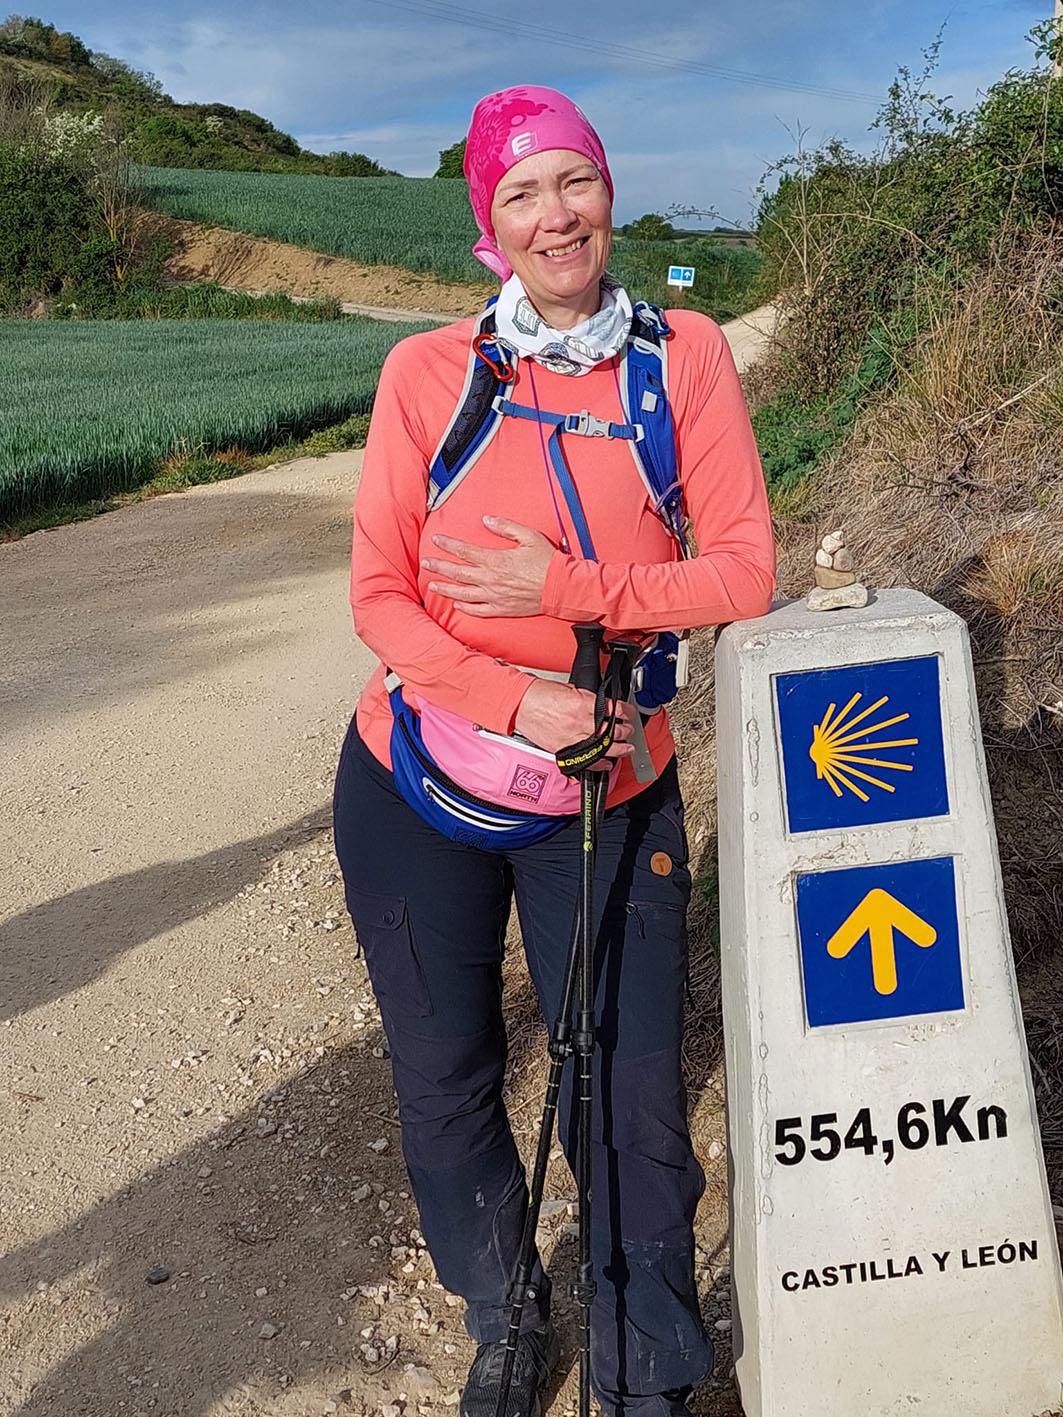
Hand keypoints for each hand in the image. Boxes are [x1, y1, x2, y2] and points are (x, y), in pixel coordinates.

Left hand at [422, 516, 554, 616]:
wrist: (560, 588)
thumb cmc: (546, 561)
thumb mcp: (529, 536)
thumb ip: (506, 527)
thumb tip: (486, 520)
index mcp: (496, 560)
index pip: (465, 551)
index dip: (448, 545)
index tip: (436, 540)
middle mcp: (491, 580)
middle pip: (458, 573)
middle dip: (439, 567)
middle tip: (426, 563)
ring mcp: (495, 597)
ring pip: (463, 594)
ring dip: (446, 589)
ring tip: (433, 585)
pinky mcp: (502, 609)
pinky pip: (478, 610)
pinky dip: (465, 608)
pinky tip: (456, 604)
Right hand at [513, 680, 634, 763]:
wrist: (520, 704)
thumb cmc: (539, 695)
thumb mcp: (570, 689)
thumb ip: (587, 698)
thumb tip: (600, 704)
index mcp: (583, 704)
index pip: (614, 709)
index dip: (626, 712)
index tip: (629, 713)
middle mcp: (580, 722)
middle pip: (612, 730)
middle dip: (625, 730)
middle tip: (629, 729)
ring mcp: (572, 738)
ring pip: (604, 747)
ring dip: (620, 749)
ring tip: (627, 748)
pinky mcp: (563, 749)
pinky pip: (586, 760)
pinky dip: (599, 764)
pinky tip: (607, 764)